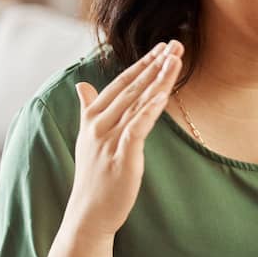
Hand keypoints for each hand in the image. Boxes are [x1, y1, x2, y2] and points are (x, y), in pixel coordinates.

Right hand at [63, 41, 183, 239]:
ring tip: (176, 59)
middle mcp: (99, 124)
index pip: (121, 83)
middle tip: (176, 44)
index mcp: (92, 117)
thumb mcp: (87, 138)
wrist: (88, 212)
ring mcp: (109, 139)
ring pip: (138, 102)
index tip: (161, 48)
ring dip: (159, 79)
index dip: (142, 64)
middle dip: (155, 65)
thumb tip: (81, 85)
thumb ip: (87, 108)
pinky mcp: (122, 156)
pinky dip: (150, 109)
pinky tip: (162, 94)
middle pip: (132, 88)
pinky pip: (137, 127)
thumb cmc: (93, 176)